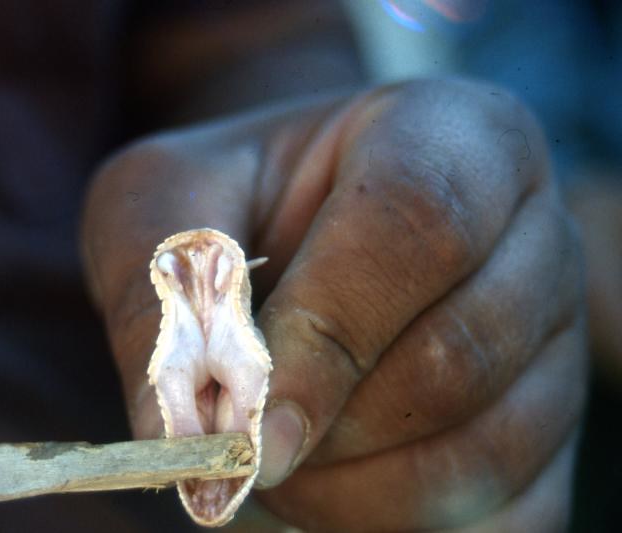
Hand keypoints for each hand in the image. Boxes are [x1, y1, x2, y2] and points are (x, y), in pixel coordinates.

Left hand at [81, 80, 585, 530]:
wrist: (286, 233)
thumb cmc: (232, 203)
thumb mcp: (165, 201)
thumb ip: (158, 290)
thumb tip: (174, 430)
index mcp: (453, 136)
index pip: (421, 222)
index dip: (329, 327)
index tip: (247, 416)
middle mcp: (530, 240)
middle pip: (453, 358)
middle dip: (324, 426)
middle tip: (244, 441)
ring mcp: (552, 349)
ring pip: (476, 456)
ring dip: (347, 488)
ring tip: (280, 453)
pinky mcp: (549, 443)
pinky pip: (499, 518)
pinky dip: (391, 523)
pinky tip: (333, 485)